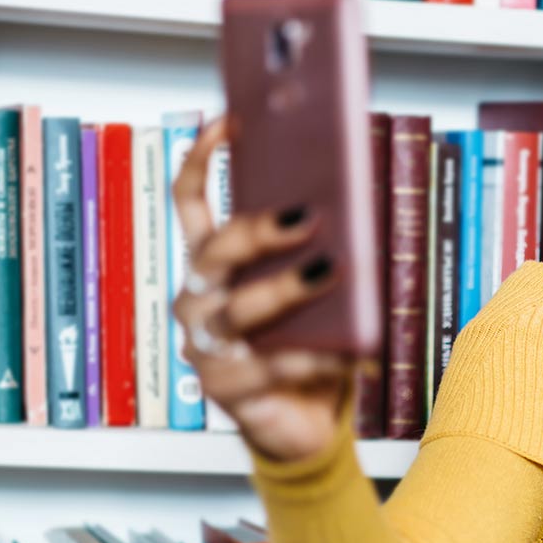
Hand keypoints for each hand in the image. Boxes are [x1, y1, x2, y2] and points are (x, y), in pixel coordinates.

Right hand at [170, 117, 355, 462]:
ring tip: (329, 271)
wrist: (306, 421)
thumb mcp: (316, 291)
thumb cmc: (308, 344)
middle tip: (307, 215)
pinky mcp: (226, 390)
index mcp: (213, 265)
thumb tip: (351, 199)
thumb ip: (319, 249)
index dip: (204, 159)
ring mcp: (206, 346)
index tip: (231, 121)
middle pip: (216, 252)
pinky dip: (316, 357)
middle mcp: (199, 300)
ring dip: (285, 289)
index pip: (191, 202)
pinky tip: (349, 349)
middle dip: (259, 229)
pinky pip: (272, 365)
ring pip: (237, 308)